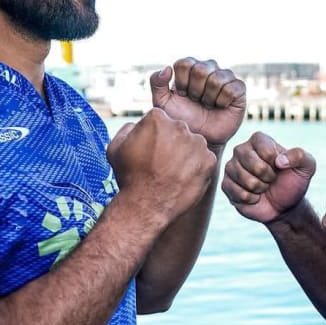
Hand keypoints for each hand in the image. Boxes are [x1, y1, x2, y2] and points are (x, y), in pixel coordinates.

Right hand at [106, 108, 216, 222]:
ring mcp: (197, 143)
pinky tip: (183, 179)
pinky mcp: (209, 160)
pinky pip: (205, 160)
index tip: (150, 151)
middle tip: (161, 163)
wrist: (146, 206)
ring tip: (172, 173)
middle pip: (178, 130)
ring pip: (193, 144)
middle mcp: (179, 126)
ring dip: (186, 155)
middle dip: (171, 143)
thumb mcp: (116, 148)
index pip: (160, 120)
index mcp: (157, 118)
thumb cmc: (129, 177)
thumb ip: (128, 129)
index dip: (153, 137)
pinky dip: (197, 169)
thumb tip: (137, 126)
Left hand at [150, 58, 245, 148]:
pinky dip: (222, 101)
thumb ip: (157, 83)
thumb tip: (167, 68)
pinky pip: (231, 88)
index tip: (182, 95)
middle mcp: (209, 68)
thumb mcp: (163, 103)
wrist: (200, 138)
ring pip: (216, 79)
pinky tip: (220, 107)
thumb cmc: (181, 119)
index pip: (184, 63)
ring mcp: (225, 77)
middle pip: (201, 69)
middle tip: (196, 101)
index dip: (181, 82)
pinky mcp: (239, 89)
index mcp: (191, 67)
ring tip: (207, 105)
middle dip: (195, 91)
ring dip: (208, 98)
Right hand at [222, 131, 315, 223]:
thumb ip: (300, 156)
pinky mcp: (226, 185)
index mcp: (259, 139)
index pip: (266, 151)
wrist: (284, 205)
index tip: (280, 168)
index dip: (277, 165)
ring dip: (260, 189)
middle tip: (271, 180)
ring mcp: (231, 167)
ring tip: (263, 187)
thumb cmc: (293, 181)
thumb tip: (280, 160)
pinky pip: (238, 193)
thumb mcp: (307, 166)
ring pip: (245, 180)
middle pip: (254, 165)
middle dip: (268, 178)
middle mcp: (241, 150)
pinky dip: (251, 199)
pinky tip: (254, 196)